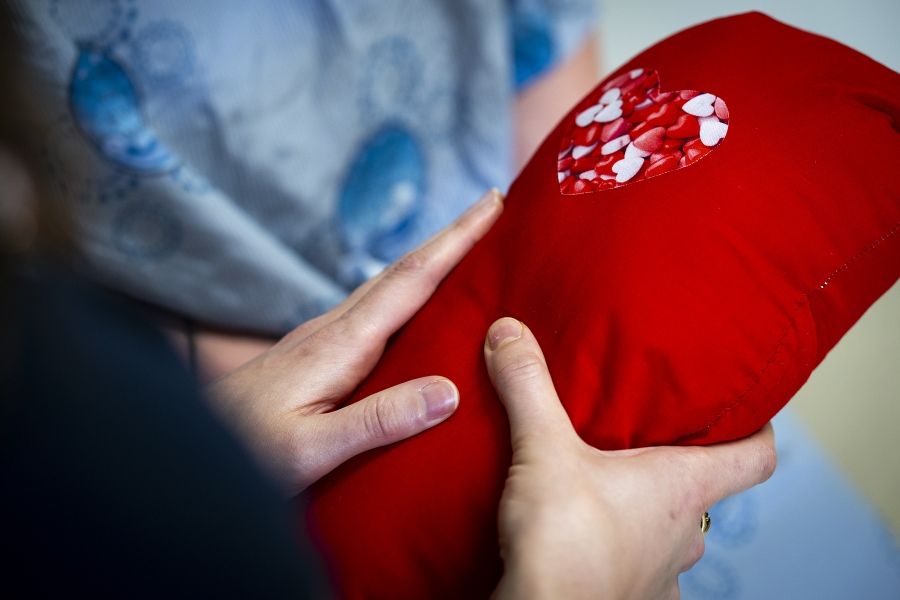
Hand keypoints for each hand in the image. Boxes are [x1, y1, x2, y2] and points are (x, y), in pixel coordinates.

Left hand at [209, 189, 503, 494]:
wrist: (189, 449)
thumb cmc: (244, 452)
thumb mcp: (311, 449)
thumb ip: (377, 422)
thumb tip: (449, 393)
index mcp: (339, 344)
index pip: (410, 280)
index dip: (455, 241)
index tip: (491, 204)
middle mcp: (332, 329)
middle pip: (402, 271)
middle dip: (451, 237)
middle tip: (493, 208)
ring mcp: (321, 337)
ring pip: (387, 287)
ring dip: (430, 261)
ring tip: (470, 249)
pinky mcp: (316, 353)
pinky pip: (373, 310)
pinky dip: (407, 292)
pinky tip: (417, 306)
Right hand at [485, 318, 775, 599]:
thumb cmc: (564, 541)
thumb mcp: (542, 448)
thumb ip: (529, 385)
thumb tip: (509, 330)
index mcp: (682, 487)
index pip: (756, 457)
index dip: (758, 428)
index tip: (745, 408)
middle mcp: (684, 535)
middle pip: (705, 493)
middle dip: (678, 466)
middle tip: (645, 438)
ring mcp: (662, 576)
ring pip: (670, 535)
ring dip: (647, 512)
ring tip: (608, 488)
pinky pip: (638, 570)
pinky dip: (621, 552)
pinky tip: (589, 540)